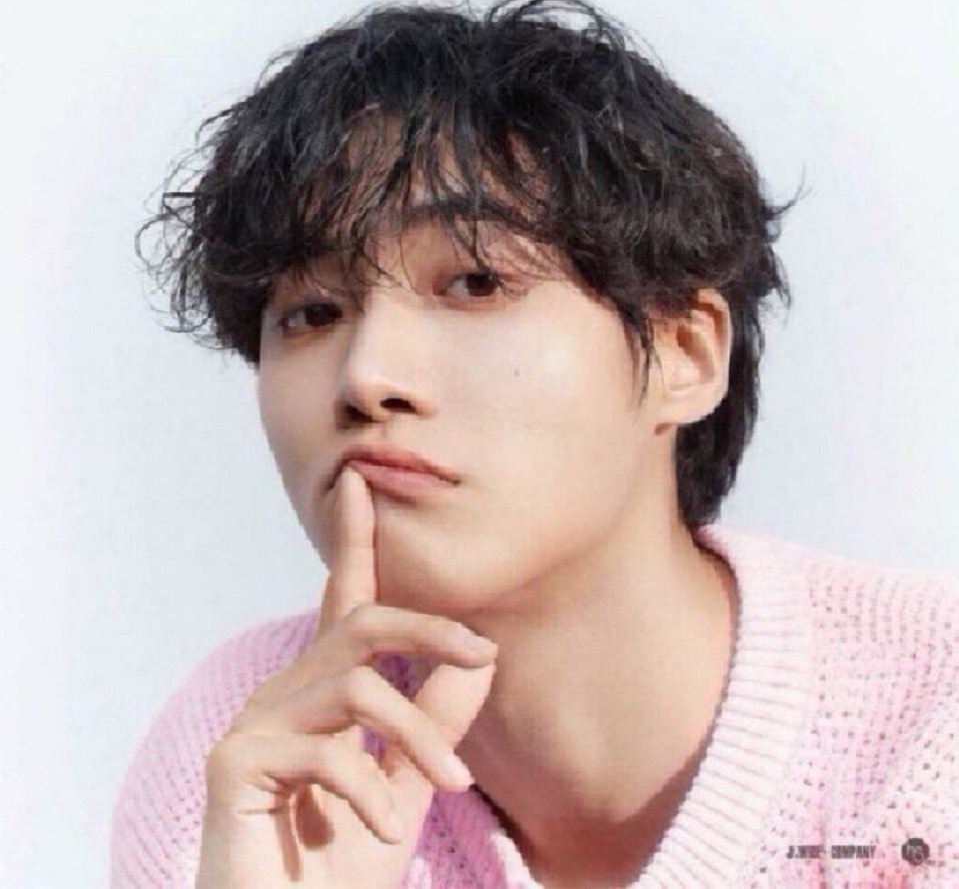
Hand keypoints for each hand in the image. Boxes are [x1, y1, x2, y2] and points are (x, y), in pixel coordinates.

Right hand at [194, 465, 497, 887]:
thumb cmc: (338, 868)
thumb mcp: (405, 786)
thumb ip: (434, 722)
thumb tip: (482, 660)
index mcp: (321, 692)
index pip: (344, 603)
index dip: (355, 542)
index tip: (363, 481)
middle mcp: (284, 694)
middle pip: (360, 626)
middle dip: (427, 628)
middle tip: (482, 654)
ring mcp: (255, 724)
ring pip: (355, 687)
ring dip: (417, 734)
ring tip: (453, 783)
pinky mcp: (236, 763)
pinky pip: (325, 750)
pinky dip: (371, 790)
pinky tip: (388, 833)